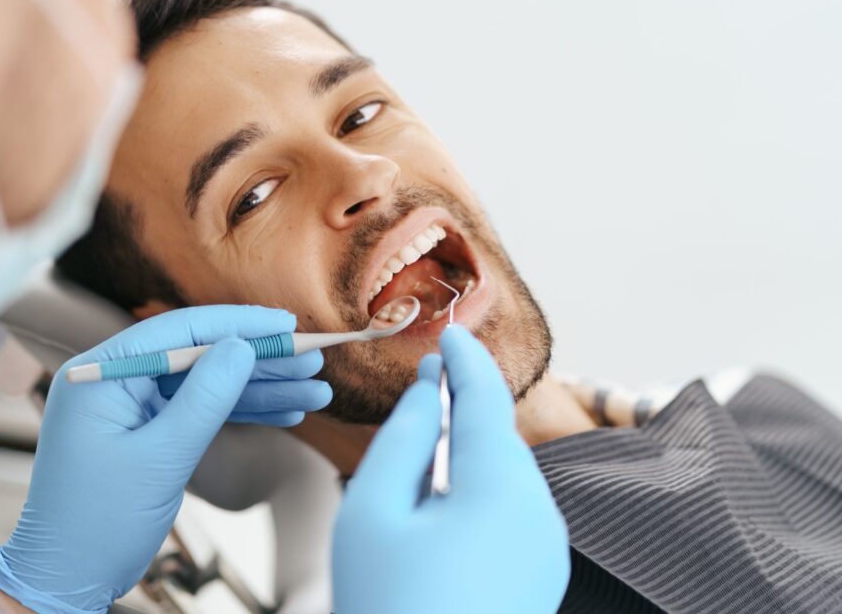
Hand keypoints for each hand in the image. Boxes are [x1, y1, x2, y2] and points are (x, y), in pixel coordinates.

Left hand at [0, 305, 330, 613]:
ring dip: (260, 389)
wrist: (66, 577)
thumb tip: (242, 346)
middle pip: (199, 354)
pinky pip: (200, 411)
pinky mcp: (148, 431)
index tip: (287, 324)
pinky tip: (287, 413)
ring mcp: (132, 405)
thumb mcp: (160, 458)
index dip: (238, 323)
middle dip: (259, 360)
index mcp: (101, 373)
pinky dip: (241, 413)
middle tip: (312, 359)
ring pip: (207, 384)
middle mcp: (116, 379)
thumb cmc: (98, 521)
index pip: (179, 331)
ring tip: (315, 390)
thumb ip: (204, 398)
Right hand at [332, 325, 569, 613]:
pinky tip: (443, 511)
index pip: (482, 398)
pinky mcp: (541, 577)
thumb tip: (424, 395)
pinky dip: (479, 491)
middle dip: (462, 408)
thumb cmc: (390, 608)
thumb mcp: (373, 515)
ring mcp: (545, 548)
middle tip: (424, 387)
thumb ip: (400, 441)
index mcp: (498, 487)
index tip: (448, 332)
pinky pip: (512, 512)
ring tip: (423, 458)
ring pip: (505, 475)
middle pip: (496, 437)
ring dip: (468, 453)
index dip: (463, 360)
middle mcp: (538, 511)